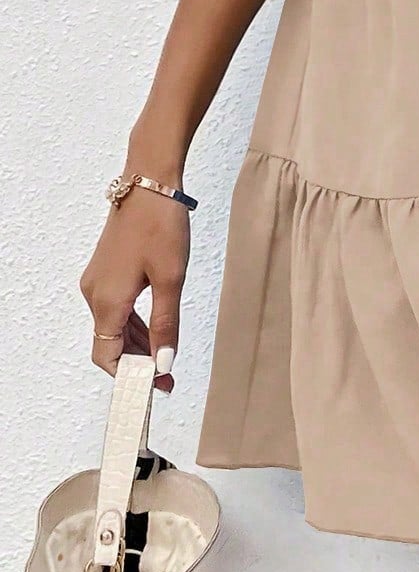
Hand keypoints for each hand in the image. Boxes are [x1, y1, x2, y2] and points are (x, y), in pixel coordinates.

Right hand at [80, 173, 189, 393]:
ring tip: (166, 358)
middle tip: (169, 377)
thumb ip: (166, 324)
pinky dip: (133, 323)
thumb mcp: (171, 278)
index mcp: (106, 301)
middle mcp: (94, 294)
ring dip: (137, 344)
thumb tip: (163, 363)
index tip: (155, 389)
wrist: (149, 182)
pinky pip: (115, 308)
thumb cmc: (161, 226)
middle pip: (109, 344)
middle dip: (137, 363)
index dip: (131, 378)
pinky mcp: (105, 269)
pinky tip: (155, 329)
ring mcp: (97, 281)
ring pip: (113, 326)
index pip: (108, 357)